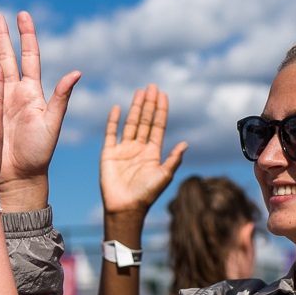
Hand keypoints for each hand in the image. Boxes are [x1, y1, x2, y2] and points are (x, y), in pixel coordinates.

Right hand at [0, 12, 79, 208]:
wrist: (18, 177)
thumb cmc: (38, 153)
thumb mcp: (51, 124)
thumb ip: (61, 98)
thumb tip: (76, 72)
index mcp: (33, 92)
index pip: (30, 56)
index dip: (26, 35)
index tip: (22, 15)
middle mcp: (16, 93)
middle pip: (8, 57)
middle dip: (1, 36)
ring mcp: (0, 102)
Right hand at [100, 84, 186, 216]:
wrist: (125, 208)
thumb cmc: (146, 195)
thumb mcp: (164, 176)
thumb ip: (174, 159)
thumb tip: (186, 143)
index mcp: (153, 153)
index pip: (158, 126)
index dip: (161, 110)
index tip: (163, 94)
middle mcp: (139, 148)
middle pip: (145, 121)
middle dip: (149, 104)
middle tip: (152, 86)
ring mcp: (124, 150)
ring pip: (130, 123)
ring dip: (135, 108)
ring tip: (139, 92)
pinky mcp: (109, 153)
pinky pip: (111, 133)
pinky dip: (114, 120)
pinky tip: (118, 108)